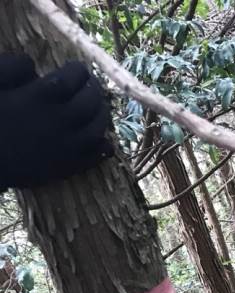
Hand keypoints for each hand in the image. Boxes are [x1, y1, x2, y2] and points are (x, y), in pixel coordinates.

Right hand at [0, 54, 111, 191]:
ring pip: (97, 129)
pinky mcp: (66, 168)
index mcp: (39, 98)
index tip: (79, 68)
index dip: (79, 70)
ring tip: (98, 107)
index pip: (72, 78)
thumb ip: (11, 67)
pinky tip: (104, 140)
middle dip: (94, 89)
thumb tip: (32, 64)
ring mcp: (66, 147)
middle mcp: (59, 121)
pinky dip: (103, 147)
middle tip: (92, 84)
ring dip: (102, 115)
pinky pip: (94, 157)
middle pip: (90, 102)